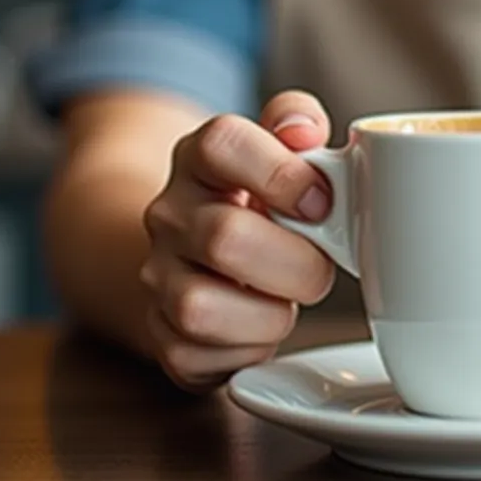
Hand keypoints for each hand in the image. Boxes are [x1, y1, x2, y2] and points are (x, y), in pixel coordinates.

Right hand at [140, 91, 336, 390]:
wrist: (197, 256)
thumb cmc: (260, 202)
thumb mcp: (278, 150)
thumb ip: (297, 123)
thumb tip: (304, 129)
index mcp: (199, 158)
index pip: (222, 143)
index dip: (280, 172)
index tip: (321, 200)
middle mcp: (168, 215)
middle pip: (223, 237)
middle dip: (295, 261)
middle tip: (321, 265)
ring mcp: (158, 278)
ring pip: (200, 307)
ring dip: (269, 314)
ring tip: (288, 301)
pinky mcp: (164, 337)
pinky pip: (198, 357)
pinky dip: (246, 351)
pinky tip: (261, 329)